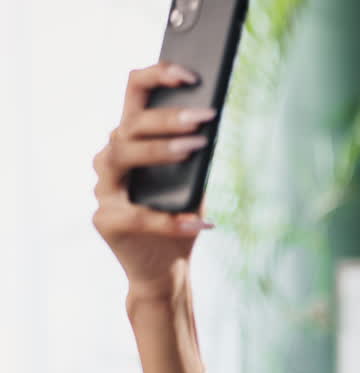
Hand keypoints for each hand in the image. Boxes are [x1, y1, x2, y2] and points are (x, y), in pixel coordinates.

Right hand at [92, 62, 216, 301]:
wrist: (167, 267)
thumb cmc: (181, 214)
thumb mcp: (194, 177)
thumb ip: (194, 149)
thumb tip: (210, 116)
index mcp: (131, 139)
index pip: (134, 94)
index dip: (158, 76)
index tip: (192, 74)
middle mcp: (111, 159)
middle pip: (129, 125)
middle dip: (167, 117)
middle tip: (204, 117)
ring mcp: (104, 189)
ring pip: (121, 155)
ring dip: (160, 149)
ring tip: (196, 147)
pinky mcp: (106, 221)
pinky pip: (138, 215)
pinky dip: (172, 220)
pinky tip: (201, 222)